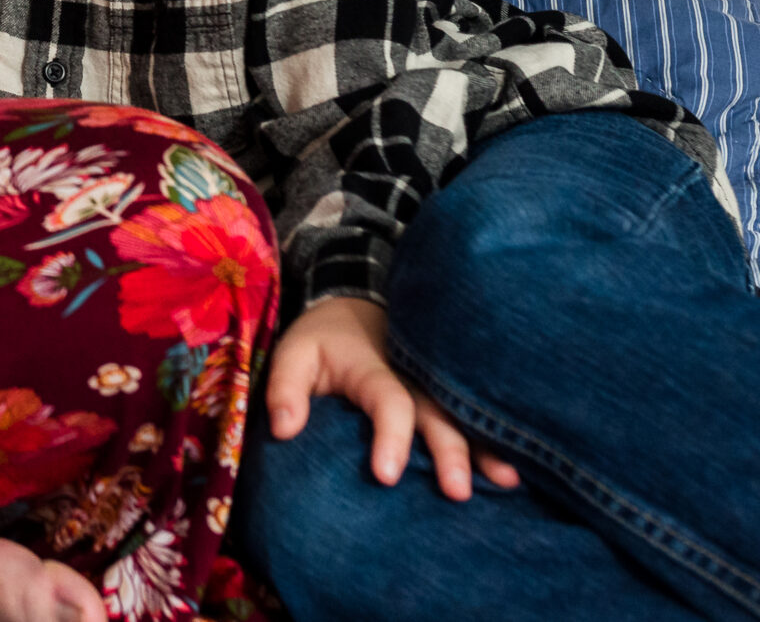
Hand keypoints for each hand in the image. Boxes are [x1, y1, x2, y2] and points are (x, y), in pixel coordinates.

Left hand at [267, 296, 520, 500]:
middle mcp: (414, 378)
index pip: (388, 402)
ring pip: (464, 418)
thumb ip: (285, 389)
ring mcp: (436, 387)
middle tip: (457, 491)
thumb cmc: (322, 341)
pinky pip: (472, 419)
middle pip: (437, 414)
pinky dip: (493, 442)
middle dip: (449, 452)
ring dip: (485, 449)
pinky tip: (514, 471)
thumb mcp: (293, 353)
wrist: (354, 309)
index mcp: (375, 368)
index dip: (390, 436)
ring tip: (507, 480)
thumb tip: (284, 431)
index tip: (386, 475)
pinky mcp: (446, 397)